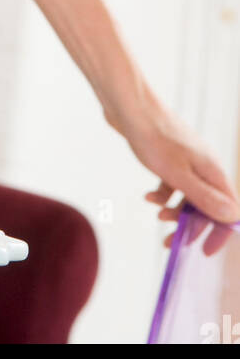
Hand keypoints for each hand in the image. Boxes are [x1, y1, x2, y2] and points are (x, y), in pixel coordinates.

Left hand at [115, 98, 239, 253]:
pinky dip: (162, 194)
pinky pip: (173, 183)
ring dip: (175, 212)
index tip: (204, 251)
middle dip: (192, 227)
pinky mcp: (169, 157)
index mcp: (213, 171)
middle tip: (170, 243)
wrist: (129, 106)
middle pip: (208, 206)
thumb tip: (232, 217)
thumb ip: (205, 198)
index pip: (229, 211)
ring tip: (157, 218)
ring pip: (189, 196)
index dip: (219, 232)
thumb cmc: (154, 138)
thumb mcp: (179, 175)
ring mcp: (187, 160)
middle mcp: (205, 166)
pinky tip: (147, 196)